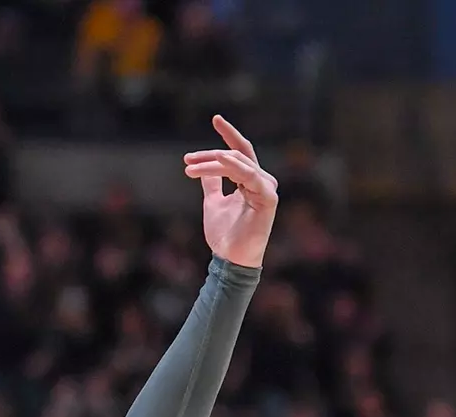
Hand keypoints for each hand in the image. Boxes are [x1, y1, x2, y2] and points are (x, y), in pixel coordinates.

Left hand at [184, 116, 278, 268]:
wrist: (230, 259)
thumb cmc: (225, 234)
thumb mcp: (213, 202)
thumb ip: (212, 184)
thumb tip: (203, 169)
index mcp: (249, 180)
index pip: (240, 151)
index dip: (228, 134)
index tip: (215, 118)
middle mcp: (260, 180)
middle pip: (235, 156)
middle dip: (209, 155)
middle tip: (187, 160)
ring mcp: (266, 188)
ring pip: (238, 164)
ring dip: (213, 163)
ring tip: (190, 167)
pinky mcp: (268, 198)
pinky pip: (250, 176)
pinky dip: (234, 167)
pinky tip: (218, 161)